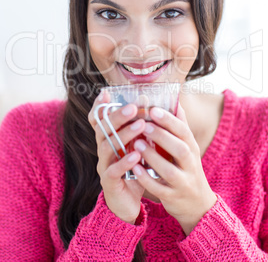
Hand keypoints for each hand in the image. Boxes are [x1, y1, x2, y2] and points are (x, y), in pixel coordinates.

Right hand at [88, 92, 145, 223]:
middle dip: (118, 116)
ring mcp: (103, 165)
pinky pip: (113, 170)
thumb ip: (142, 130)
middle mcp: (102, 149)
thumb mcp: (137, 147)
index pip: (98, 120)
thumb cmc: (134, 169)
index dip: (99, 106)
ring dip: (124, 135)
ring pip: (108, 146)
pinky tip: (136, 155)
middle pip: (104, 129)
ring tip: (140, 125)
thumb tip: (158, 108)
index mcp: (108, 139)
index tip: (105, 92)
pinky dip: (124, 162)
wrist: (128, 202)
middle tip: (134, 107)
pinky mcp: (108, 182)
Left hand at [132, 103, 216, 234]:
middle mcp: (191, 165)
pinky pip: (160, 189)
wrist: (197, 204)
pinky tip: (135, 169)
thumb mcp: (188, 148)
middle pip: (181, 149)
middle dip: (162, 136)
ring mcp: (183, 183)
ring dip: (153, 157)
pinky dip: (147, 179)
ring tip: (137, 144)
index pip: (184, 132)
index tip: (154, 110)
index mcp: (192, 149)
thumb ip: (180, 127)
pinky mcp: (173, 197)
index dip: (170, 121)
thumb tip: (176, 101)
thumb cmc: (187, 168)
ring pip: (169, 170)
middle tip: (144, 126)